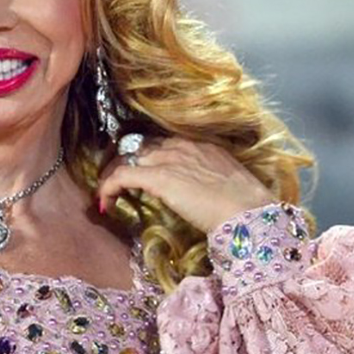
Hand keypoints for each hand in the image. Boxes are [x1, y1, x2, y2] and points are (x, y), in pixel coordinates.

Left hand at [96, 136, 276, 232]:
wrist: (249, 211)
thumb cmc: (246, 203)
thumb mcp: (227, 181)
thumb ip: (208, 179)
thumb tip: (198, 192)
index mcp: (199, 143)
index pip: (160, 142)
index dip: (143, 156)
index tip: (137, 171)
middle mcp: (181, 145)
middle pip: (138, 146)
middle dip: (123, 163)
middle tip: (115, 183)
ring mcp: (168, 159)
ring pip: (125, 159)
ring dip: (112, 177)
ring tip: (106, 194)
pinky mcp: (158, 177)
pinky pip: (122, 176)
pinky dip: (108, 188)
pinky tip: (104, 203)